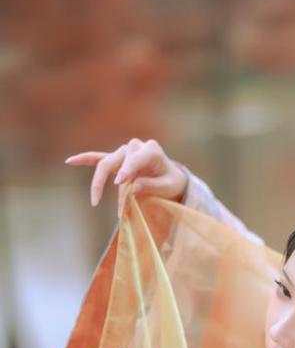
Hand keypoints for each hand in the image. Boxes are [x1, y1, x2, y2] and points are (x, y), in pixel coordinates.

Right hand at [65, 137, 187, 216]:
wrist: (172, 177)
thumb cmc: (172, 182)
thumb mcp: (168, 186)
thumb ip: (152, 185)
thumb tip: (133, 187)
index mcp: (150, 150)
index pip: (134, 159)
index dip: (127, 170)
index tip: (120, 183)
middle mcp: (135, 147)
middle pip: (113, 160)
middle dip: (104, 180)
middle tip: (98, 200)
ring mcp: (125, 152)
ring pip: (106, 163)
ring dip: (98, 182)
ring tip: (95, 200)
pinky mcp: (118, 160)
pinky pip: (99, 158)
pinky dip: (85, 159)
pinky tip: (70, 161)